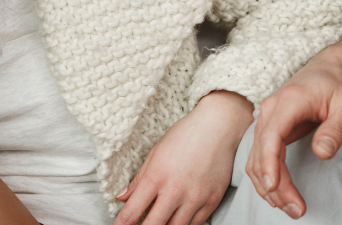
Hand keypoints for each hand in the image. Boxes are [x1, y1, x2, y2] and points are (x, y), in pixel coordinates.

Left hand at [114, 91, 253, 224]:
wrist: (219, 126)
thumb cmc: (186, 134)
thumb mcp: (156, 153)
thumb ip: (138, 179)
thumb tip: (123, 197)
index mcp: (156, 177)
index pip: (132, 212)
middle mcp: (175, 190)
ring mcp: (196, 198)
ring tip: (159, 222)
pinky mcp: (212, 200)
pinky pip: (196, 224)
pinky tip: (177, 220)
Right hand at [245, 51, 341, 218]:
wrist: (332, 68)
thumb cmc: (341, 86)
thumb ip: (335, 129)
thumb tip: (322, 153)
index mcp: (290, 101)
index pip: (271, 135)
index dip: (269, 163)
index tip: (274, 186)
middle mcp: (271, 108)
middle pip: (262, 151)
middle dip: (274, 185)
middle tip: (296, 209)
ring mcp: (267, 117)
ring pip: (256, 157)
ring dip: (268, 185)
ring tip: (290, 207)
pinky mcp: (269, 126)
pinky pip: (259, 154)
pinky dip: (264, 175)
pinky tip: (277, 193)